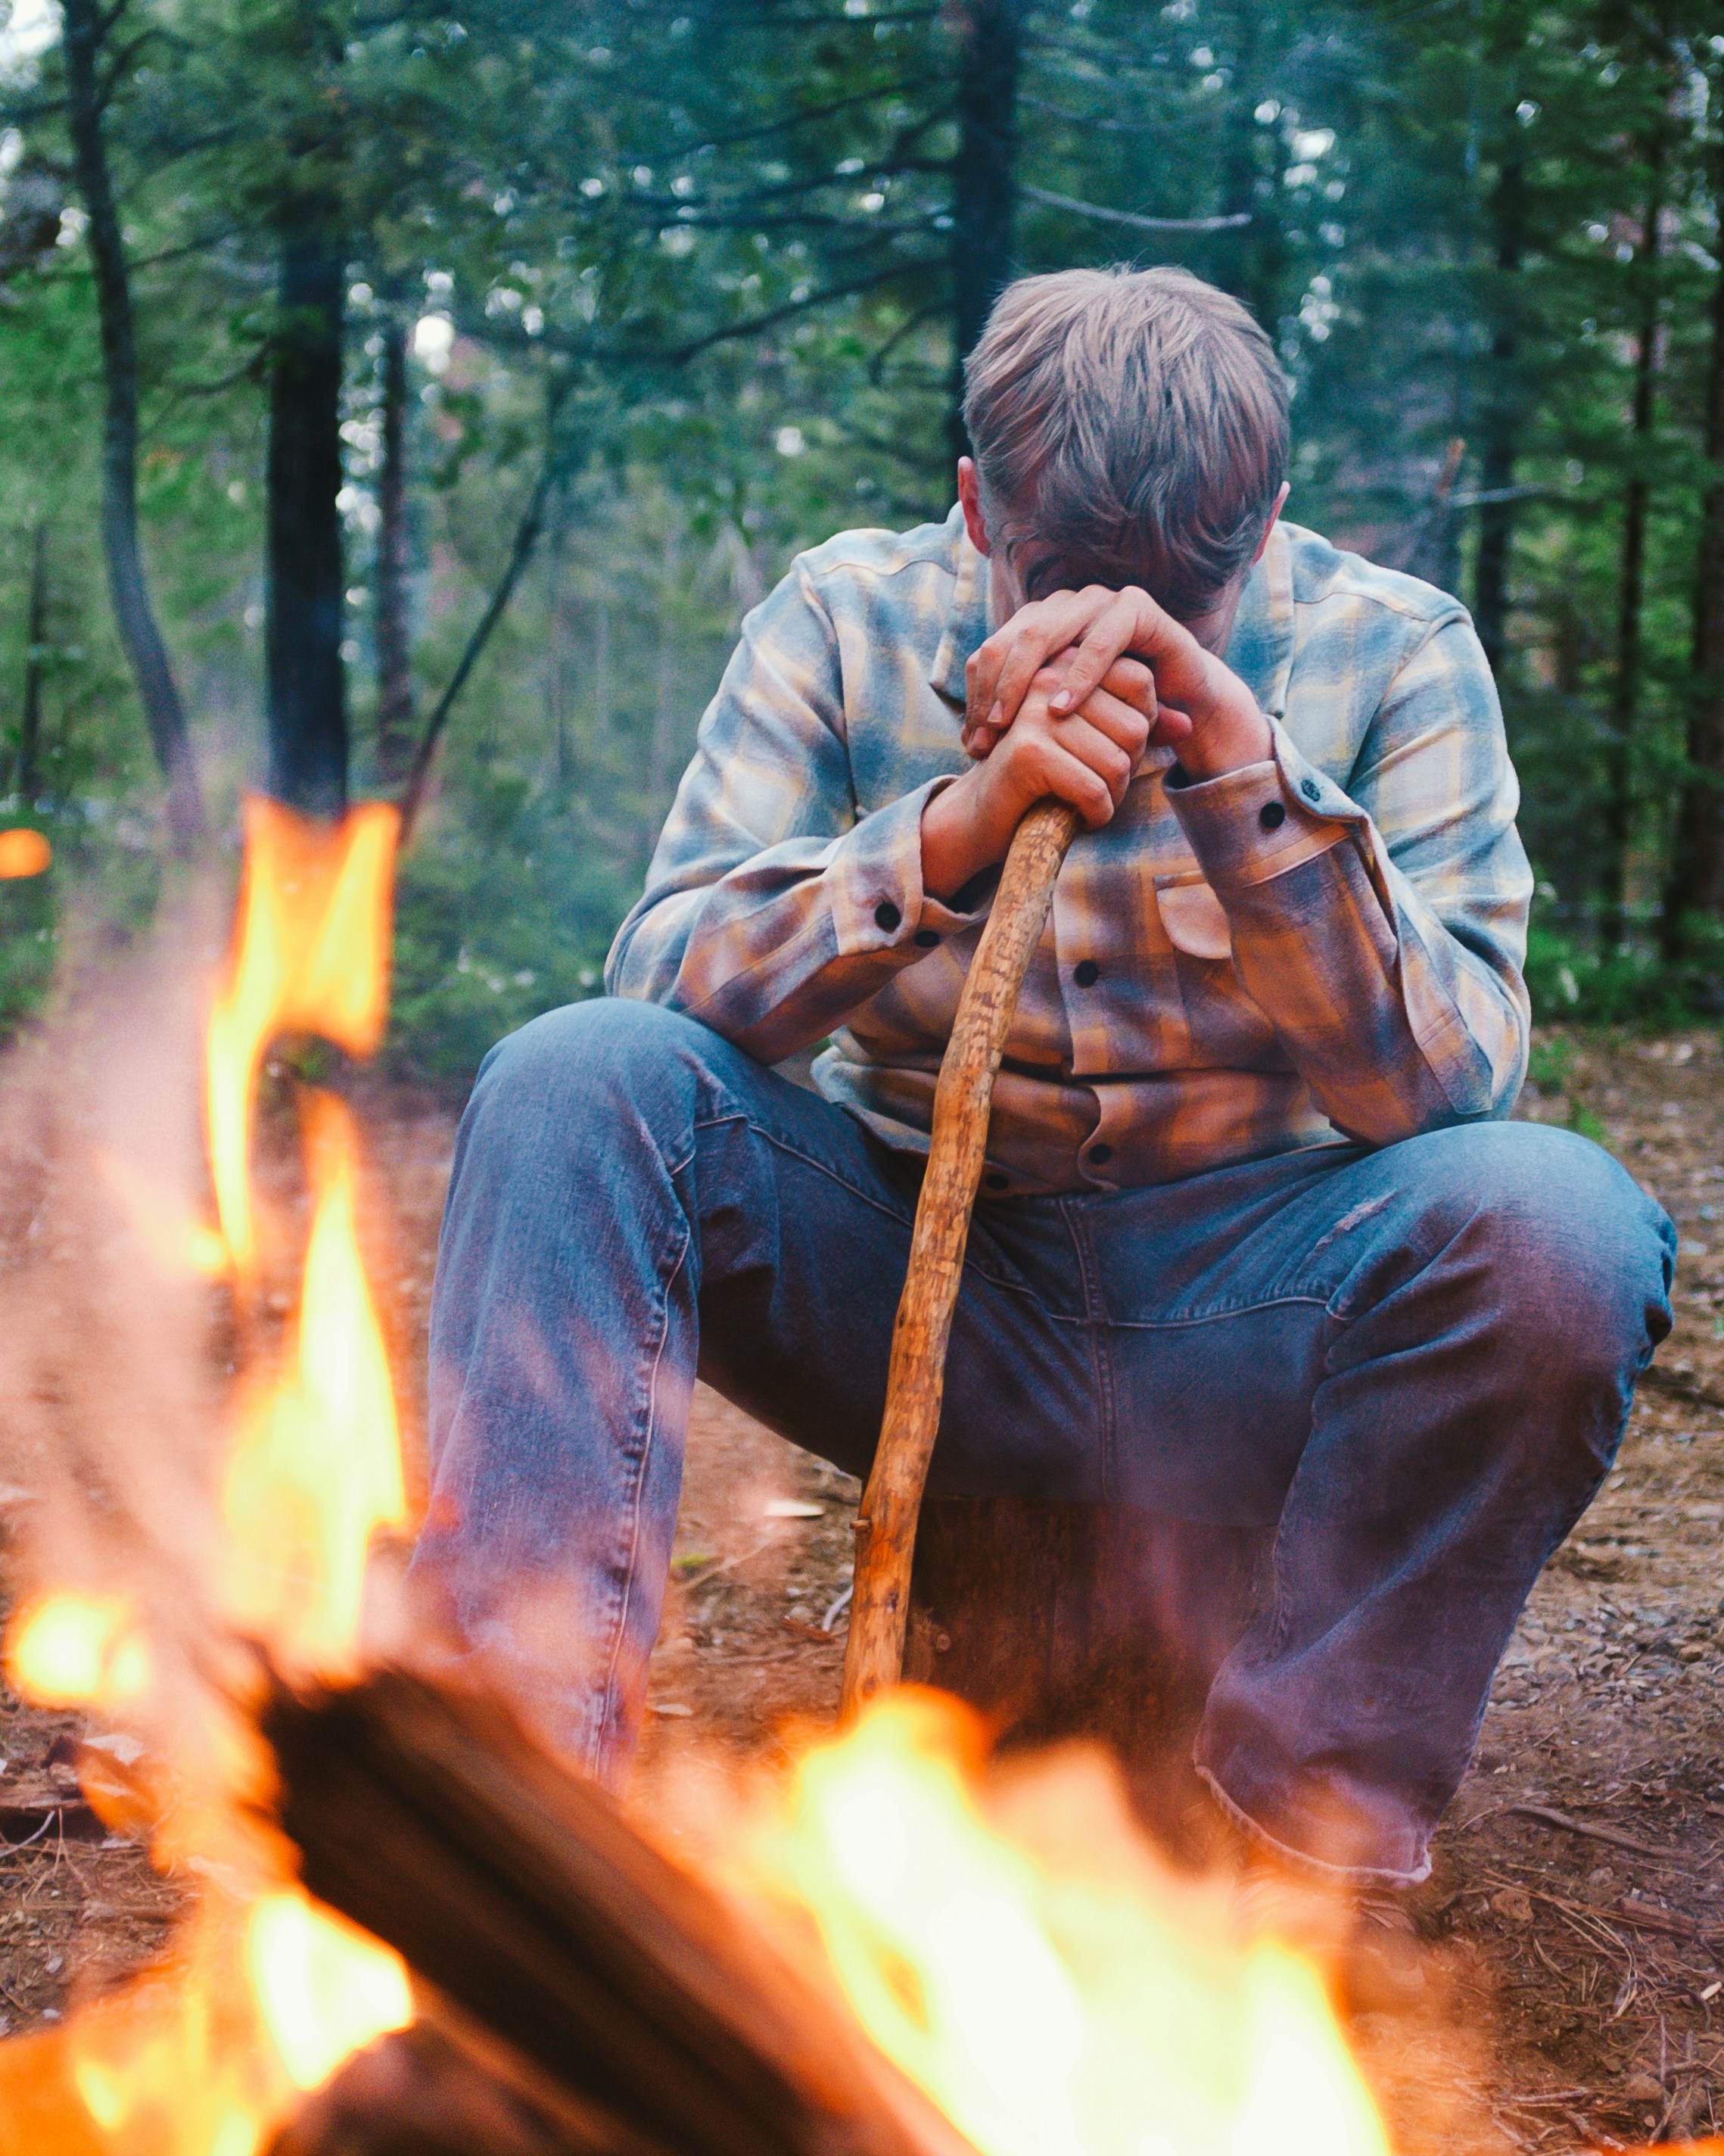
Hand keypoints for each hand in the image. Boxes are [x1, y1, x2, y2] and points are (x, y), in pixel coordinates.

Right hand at [922, 656, 1150, 900]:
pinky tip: (1081, 819)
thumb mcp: (1093, 743)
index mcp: (1065, 663)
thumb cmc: (1045, 777)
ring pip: (1117, 761)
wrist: (985, 816)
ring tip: (1088, 803)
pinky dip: (1097, 815)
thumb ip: (1138, 728)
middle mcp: (1049, 678)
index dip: (1141, 727)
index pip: (1139, 681)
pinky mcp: (1029, 751)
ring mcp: (1036, 712)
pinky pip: (1094, 789)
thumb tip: (1189, 724)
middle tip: (1097, 785)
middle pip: (1135, 725)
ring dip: (1113, 796)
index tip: (1111, 752)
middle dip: (1126, 768)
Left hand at [964, 584, 1271, 782]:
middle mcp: (1063, 606)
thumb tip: (966, 744)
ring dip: (1023, 682)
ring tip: (1011, 724)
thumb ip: (1019, 723)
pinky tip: (1063, 710)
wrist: (1181, 701)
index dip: (977, 696)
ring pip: (1044, 633)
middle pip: (1010, 640)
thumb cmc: (1114, 712)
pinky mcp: (1135, 608)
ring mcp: (1098, 601)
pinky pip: (1101, 640)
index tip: (973, 743)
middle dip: (993, 691)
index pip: (991, 651)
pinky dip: (1080, 676)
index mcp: (1039, 623)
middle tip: (986, 736)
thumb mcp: (1060, 719)